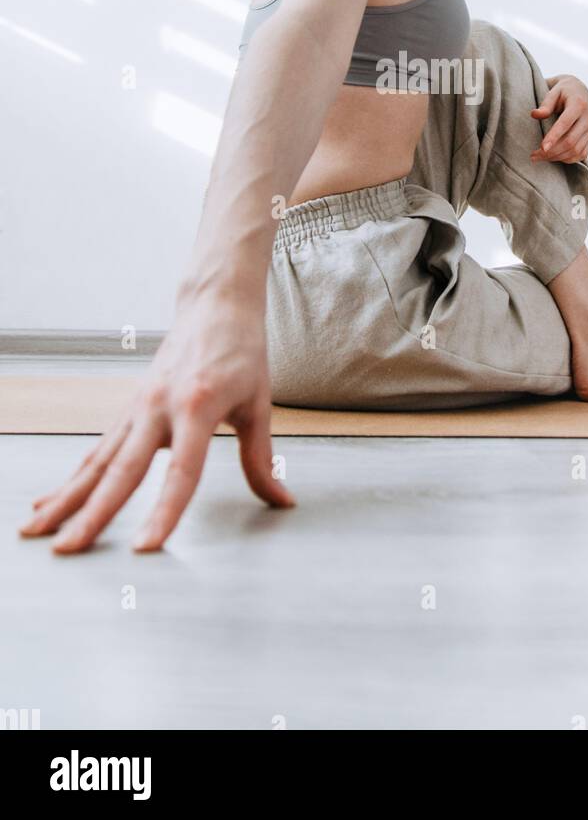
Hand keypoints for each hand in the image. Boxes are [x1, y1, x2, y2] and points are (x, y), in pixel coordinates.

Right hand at [19, 296, 293, 553]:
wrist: (215, 305)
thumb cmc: (242, 352)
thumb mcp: (259, 404)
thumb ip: (261, 458)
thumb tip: (282, 501)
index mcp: (197, 405)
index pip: (182, 470)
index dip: (164, 511)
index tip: (145, 547)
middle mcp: (158, 406)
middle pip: (122, 470)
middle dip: (92, 514)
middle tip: (67, 550)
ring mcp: (138, 407)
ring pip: (98, 462)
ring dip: (66, 499)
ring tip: (37, 532)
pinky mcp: (129, 409)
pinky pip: (97, 451)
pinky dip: (73, 480)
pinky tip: (49, 504)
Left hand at [530, 74, 587, 162]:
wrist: (580, 92)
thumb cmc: (563, 92)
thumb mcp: (553, 92)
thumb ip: (545, 104)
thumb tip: (534, 115)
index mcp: (578, 104)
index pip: (565, 123)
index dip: (554, 137)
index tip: (541, 148)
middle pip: (571, 141)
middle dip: (551, 151)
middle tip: (534, 155)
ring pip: (576, 150)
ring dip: (557, 157)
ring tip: (540, 157)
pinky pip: (581, 154)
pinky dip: (567, 159)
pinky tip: (554, 157)